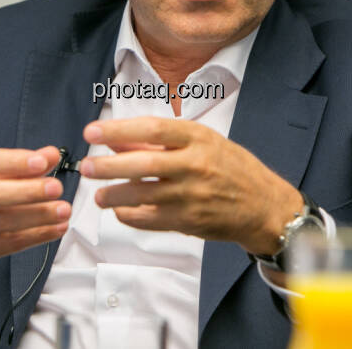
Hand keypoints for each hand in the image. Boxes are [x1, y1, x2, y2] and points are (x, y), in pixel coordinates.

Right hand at [0, 145, 69, 297]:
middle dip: (27, 191)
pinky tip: (56, 227)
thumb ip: (19, 163)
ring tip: (63, 209)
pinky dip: (37, 235)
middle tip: (56, 187)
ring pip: (1, 223)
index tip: (41, 161)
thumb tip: (51, 154)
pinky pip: (9, 244)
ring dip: (37, 216)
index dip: (12, 161)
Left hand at [79, 117, 302, 255]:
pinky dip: (131, 216)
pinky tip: (121, 211)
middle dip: (108, 166)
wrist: (264, 205)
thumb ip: (158, 143)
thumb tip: (116, 139)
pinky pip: (150, 220)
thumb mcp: (201, 142)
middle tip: (87, 167)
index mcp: (197, 138)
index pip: (151, 129)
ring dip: (114, 195)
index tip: (92, 132)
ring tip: (98, 195)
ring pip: (142, 195)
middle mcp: (194, 165)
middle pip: (142, 164)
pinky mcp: (189, 222)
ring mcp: (192, 196)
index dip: (118, 130)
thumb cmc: (231, 167)